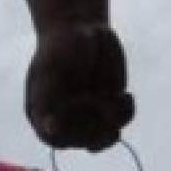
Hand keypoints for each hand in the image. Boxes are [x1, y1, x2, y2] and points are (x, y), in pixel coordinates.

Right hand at [25, 22, 133, 151]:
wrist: (79, 30)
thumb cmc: (58, 49)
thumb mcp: (50, 72)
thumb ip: (48, 100)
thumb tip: (50, 129)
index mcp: (44, 117)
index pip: (60, 138)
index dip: (75, 130)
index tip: (82, 102)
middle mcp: (66, 121)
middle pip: (86, 140)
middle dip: (98, 121)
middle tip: (96, 95)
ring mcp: (89, 115)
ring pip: (106, 135)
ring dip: (115, 118)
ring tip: (117, 97)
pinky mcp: (109, 107)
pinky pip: (121, 121)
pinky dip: (126, 111)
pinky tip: (125, 96)